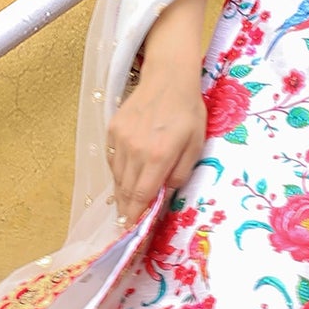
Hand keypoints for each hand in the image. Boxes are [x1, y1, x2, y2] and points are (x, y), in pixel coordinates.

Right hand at [106, 66, 206, 228]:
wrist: (168, 78)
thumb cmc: (188, 112)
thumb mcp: (196, 144)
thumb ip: (180, 172)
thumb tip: (165, 192)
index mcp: (158, 155)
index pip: (142, 196)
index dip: (136, 216)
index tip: (132, 230)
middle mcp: (135, 150)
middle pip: (125, 190)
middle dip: (126, 210)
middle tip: (126, 225)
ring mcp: (120, 139)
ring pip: (116, 176)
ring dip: (121, 193)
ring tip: (125, 206)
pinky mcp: (112, 129)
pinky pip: (112, 159)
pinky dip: (118, 172)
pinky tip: (124, 178)